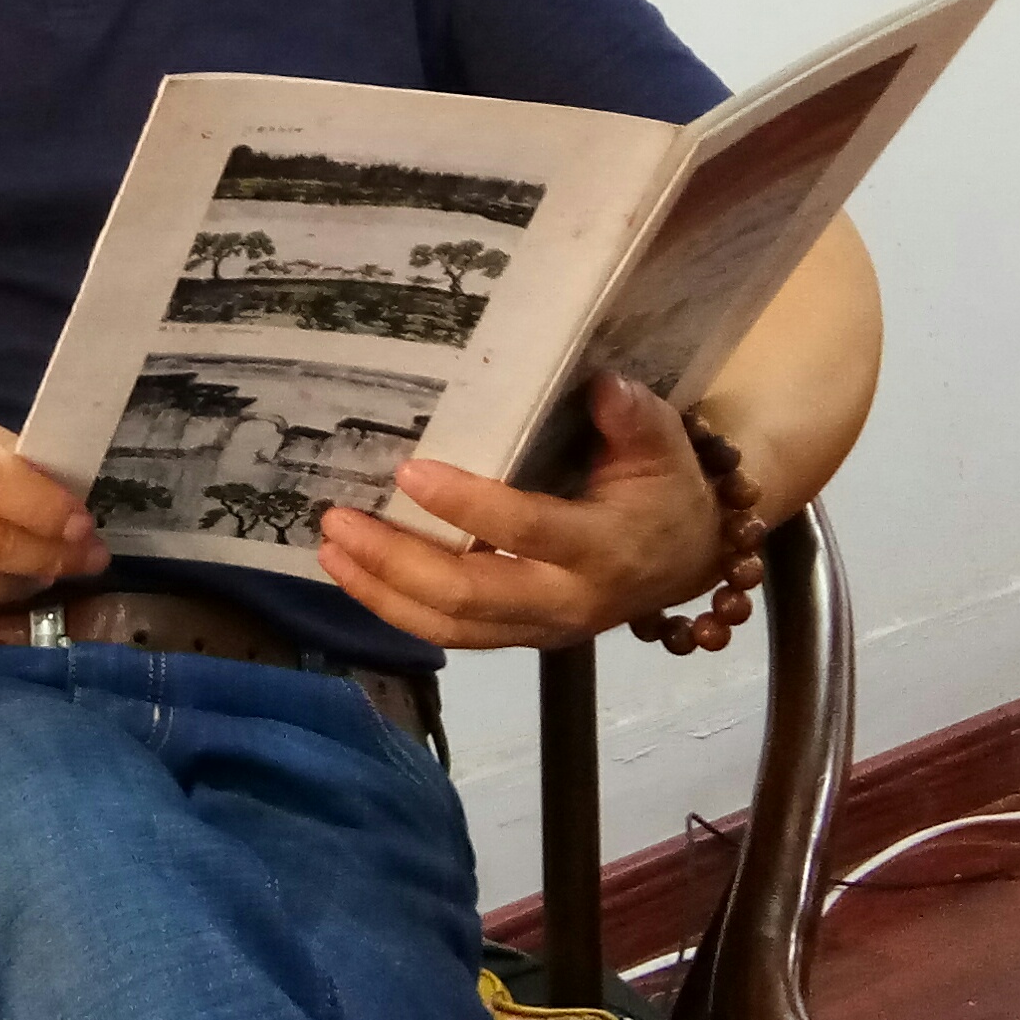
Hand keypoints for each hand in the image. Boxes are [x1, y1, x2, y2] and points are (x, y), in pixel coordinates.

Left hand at [315, 372, 723, 650]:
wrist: (689, 561)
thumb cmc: (666, 490)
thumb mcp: (663, 444)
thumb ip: (633, 417)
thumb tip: (601, 384)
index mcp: (602, 548)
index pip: (527, 531)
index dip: (468, 506)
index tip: (408, 472)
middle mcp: (566, 601)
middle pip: (470, 596)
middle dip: (396, 562)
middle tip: (338, 521)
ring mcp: (539, 628)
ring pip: (452, 626)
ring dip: (382, 590)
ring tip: (329, 547)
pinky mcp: (520, 636)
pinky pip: (453, 633)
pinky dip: (398, 608)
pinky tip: (356, 575)